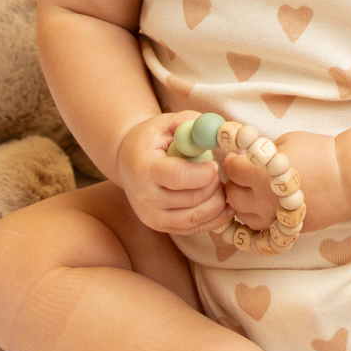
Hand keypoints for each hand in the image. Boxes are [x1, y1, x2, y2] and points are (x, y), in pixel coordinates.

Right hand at [117, 111, 232, 234]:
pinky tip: (222, 203)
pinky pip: (194, 228)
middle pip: (191, 199)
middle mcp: (145, 197)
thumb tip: (219, 130)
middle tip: (218, 171)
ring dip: (217, 202)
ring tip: (219, 185)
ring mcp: (152, 217)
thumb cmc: (150, 139)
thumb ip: (192, 122)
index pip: (178, 177)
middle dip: (214, 185)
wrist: (128, 161)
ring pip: (196, 218)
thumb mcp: (166, 122)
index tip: (214, 164)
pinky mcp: (161, 227)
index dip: (203, 173)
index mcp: (145, 168)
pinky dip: (214, 218)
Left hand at [223, 131, 344, 232]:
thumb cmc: (319, 154)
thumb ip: (262, 152)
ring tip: (250, 189)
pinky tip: (262, 204)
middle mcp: (262, 202)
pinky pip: (259, 228)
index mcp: (259, 176)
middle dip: (233, 182)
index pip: (231, 170)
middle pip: (232, 196)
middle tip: (241, 172)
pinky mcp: (285, 230)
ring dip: (241, 202)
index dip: (230, 161)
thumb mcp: (286, 142)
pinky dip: (255, 217)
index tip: (235, 156)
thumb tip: (246, 156)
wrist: (348, 179)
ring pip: (242, 216)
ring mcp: (274, 220)